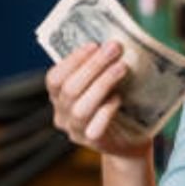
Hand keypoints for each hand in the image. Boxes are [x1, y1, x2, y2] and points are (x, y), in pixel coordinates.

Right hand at [46, 41, 150, 157]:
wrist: (130, 139)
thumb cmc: (115, 103)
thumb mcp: (102, 83)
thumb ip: (99, 68)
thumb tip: (110, 43)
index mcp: (58, 97)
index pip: (54, 79)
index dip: (72, 61)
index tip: (94, 44)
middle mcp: (62, 115)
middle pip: (69, 90)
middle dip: (92, 66)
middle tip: (114, 49)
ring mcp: (76, 131)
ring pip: (80, 108)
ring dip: (101, 84)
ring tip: (121, 67)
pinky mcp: (93, 142)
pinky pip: (95, 128)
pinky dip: (106, 110)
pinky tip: (118, 97)